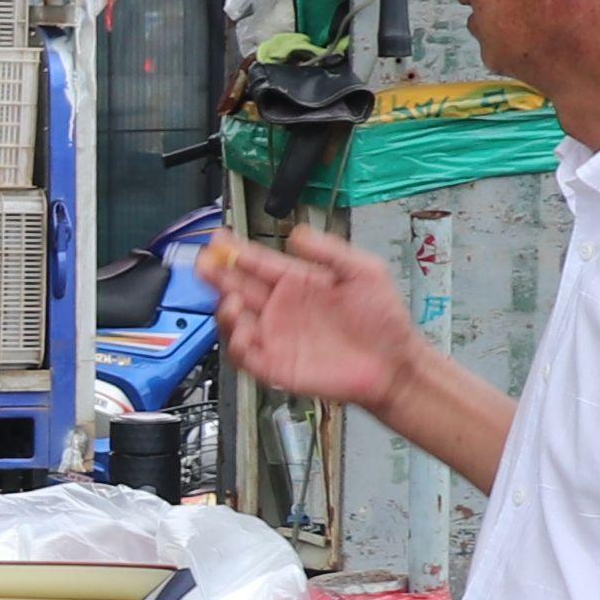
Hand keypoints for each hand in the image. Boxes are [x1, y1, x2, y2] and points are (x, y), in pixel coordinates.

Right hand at [189, 227, 419, 412]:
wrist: (393, 364)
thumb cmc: (384, 323)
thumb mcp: (364, 271)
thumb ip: (328, 250)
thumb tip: (295, 234)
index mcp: (298, 283)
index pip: (258, 263)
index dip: (236, 250)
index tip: (219, 239)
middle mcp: (282, 308)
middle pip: (237, 287)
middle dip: (217, 275)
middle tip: (205, 264)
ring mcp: (277, 336)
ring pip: (234, 322)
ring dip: (225, 310)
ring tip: (231, 301)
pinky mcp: (276, 365)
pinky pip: (244, 355)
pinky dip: (236, 344)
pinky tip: (243, 331)